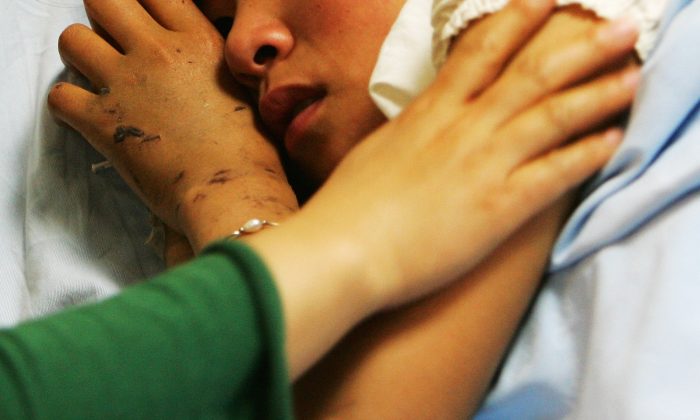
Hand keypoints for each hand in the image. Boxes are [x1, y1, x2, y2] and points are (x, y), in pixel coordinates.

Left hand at [48, 0, 297, 248]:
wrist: (234, 192)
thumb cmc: (253, 151)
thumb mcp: (244, 89)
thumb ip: (215, 61)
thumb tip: (204, 59)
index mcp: (198, 41)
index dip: (143, 4)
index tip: (144, 20)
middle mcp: (158, 52)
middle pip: (104, 0)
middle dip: (104, 17)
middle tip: (115, 41)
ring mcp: (125, 84)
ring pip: (71, 40)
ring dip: (81, 55)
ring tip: (97, 76)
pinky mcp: (102, 123)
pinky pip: (59, 96)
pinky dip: (67, 105)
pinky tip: (87, 115)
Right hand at [246, 0, 639, 376]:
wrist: (342, 251)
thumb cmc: (349, 207)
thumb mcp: (378, 152)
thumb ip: (410, 131)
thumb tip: (421, 121)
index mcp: (430, 113)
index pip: (481, 52)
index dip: (517, 19)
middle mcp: (462, 129)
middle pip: (532, 75)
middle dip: (581, 46)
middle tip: (621, 25)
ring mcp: (483, 164)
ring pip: (552, 116)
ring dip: (598, 93)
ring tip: (633, 76)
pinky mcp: (498, 207)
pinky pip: (554, 174)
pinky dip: (587, 155)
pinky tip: (612, 141)